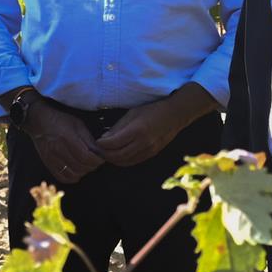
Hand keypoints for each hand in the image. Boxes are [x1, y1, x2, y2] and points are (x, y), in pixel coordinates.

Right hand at [25, 106, 103, 182]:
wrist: (38, 122)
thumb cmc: (60, 120)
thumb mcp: (78, 124)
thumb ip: (88, 139)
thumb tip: (99, 152)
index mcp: (67, 138)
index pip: (86, 157)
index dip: (97, 160)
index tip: (101, 158)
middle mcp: (58, 150)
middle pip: (81, 167)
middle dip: (92, 166)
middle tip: (95, 161)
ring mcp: (52, 158)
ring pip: (73, 174)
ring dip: (83, 172)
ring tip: (86, 165)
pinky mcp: (48, 164)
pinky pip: (62, 177)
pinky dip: (72, 177)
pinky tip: (76, 170)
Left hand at [95, 86, 211, 166]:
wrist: (175, 115)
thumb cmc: (152, 110)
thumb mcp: (132, 114)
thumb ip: (117, 127)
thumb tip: (103, 139)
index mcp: (137, 130)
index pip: (112, 143)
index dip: (101, 144)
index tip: (96, 142)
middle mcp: (143, 143)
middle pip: (117, 155)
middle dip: (104, 154)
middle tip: (97, 150)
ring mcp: (148, 150)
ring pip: (124, 161)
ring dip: (112, 159)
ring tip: (105, 153)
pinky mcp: (151, 154)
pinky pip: (133, 161)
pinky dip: (122, 161)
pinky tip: (117, 155)